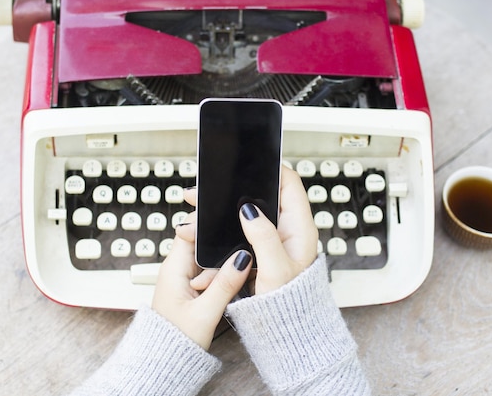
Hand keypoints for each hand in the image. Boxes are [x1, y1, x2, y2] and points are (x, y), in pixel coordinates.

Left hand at [151, 221, 251, 349]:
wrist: (166, 361)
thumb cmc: (176, 340)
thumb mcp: (205, 313)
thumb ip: (225, 284)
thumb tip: (242, 258)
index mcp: (173, 268)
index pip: (189, 230)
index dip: (207, 223)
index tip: (228, 219)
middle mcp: (176, 268)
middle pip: (201, 241)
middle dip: (221, 245)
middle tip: (239, 251)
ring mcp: (184, 277)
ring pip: (207, 256)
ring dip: (222, 262)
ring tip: (235, 272)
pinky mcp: (191, 286)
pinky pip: (208, 270)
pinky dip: (221, 273)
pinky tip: (231, 280)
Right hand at [184, 167, 317, 295]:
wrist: (282, 327)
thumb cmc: (288, 302)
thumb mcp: (276, 269)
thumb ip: (264, 237)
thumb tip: (250, 209)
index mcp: (298, 228)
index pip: (290, 185)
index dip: (271, 171)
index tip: (248, 164)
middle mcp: (285, 230)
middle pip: (259, 198)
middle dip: (230, 193)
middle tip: (203, 192)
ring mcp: (270, 240)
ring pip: (241, 216)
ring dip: (216, 216)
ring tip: (192, 218)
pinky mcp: (256, 250)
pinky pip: (234, 235)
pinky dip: (216, 236)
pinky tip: (199, 240)